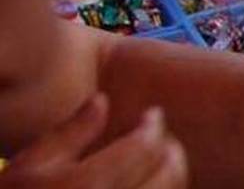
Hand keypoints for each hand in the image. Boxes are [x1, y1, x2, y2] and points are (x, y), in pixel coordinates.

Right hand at [0, 94, 188, 188]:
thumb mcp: (33, 164)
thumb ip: (73, 132)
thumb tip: (102, 100)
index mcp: (85, 186)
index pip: (143, 147)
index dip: (152, 125)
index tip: (152, 115)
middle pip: (167, 174)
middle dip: (170, 151)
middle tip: (162, 139)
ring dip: (173, 176)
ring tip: (162, 162)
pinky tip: (149, 185)